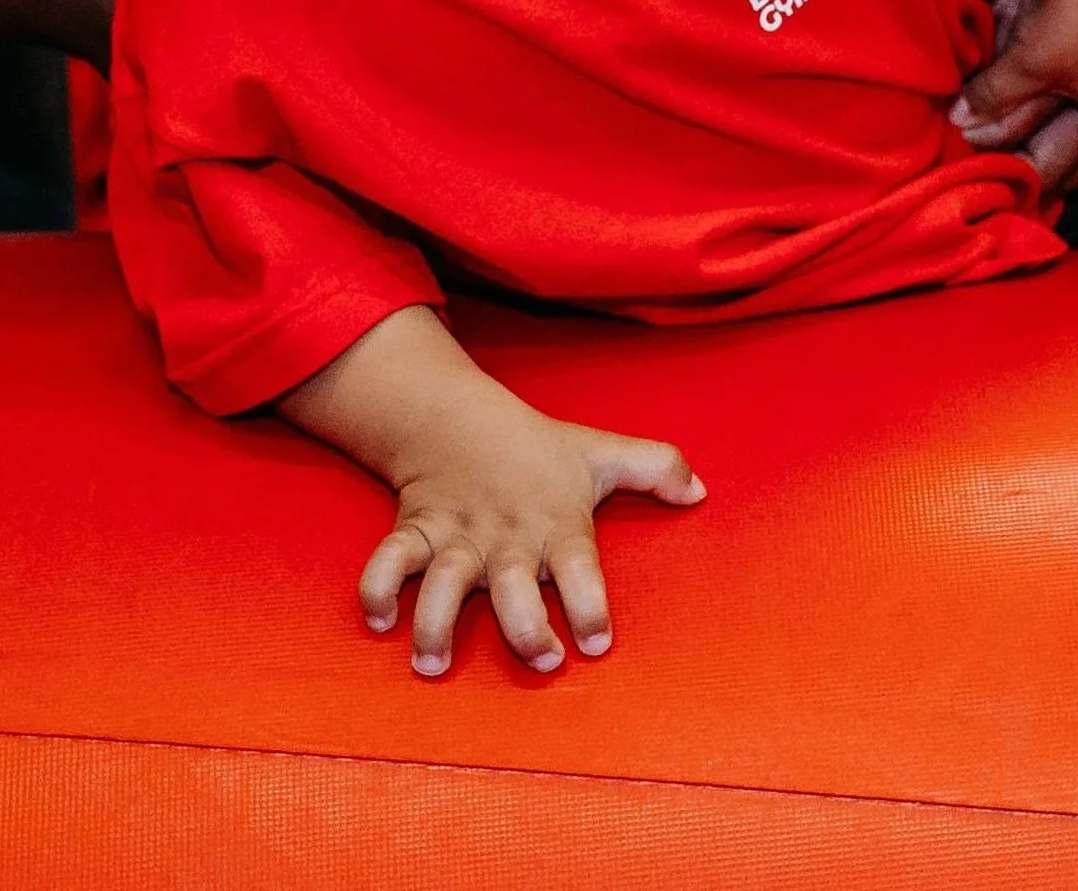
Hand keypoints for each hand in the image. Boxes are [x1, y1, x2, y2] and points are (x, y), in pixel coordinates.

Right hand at [361, 390, 704, 676]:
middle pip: (512, 585)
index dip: (588, 604)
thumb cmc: (537, 448)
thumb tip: (700, 491)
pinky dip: (376, 589)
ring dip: (433, 622)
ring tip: (433, 663)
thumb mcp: (599, 452)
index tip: (595, 643)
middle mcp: (506, 536)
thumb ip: (654, 468)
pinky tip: (380, 623)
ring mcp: (457, 536)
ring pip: (440, 580)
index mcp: (555, 521)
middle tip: (541, 659)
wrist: (455, 415)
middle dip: (523, 626)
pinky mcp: (415, 532)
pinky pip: (388, 560)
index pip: (579, 565)